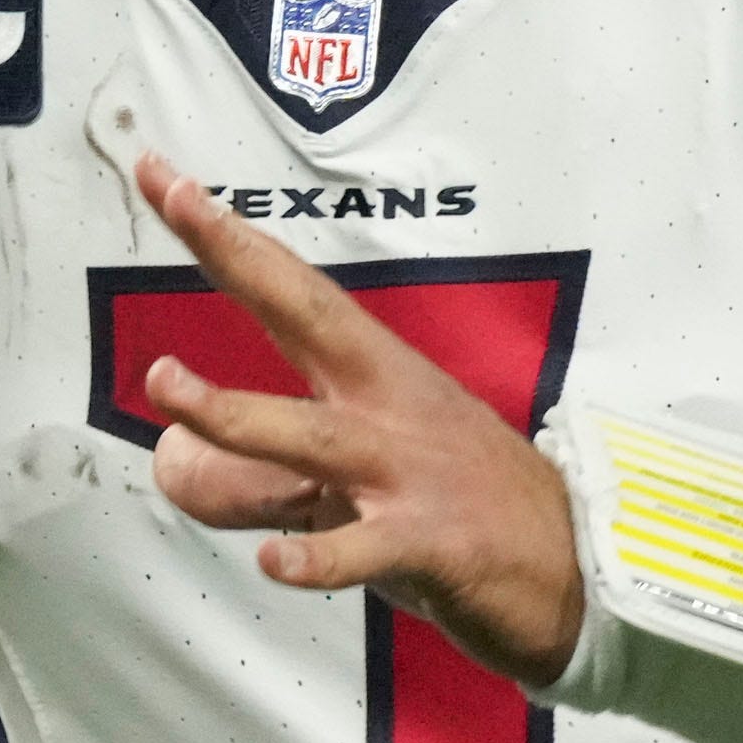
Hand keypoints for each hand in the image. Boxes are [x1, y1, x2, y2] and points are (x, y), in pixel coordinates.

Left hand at [134, 157, 586, 686]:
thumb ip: (255, 472)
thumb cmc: (463, 507)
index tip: (163, 176)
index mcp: (372, 373)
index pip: (287, 287)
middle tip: (176, 198)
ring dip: (231, 410)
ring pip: (307, 434)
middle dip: (234, 254)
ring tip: (165, 385)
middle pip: (300, 314)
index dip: (225, 233)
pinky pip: (364, 546)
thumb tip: (170, 463)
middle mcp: (384, 406)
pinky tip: (275, 560)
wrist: (579, 566)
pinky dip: (319, 556)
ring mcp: (407, 471)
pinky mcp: (431, 541)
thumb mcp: (358, 476)